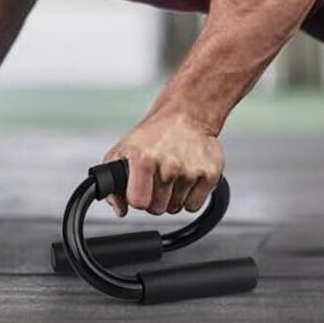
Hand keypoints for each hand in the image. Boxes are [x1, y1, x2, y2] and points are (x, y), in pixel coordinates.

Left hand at [101, 110, 223, 217]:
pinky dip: (190, 197)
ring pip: (176, 208)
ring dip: (173, 196)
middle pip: (158, 209)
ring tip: (172, 173)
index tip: (140, 189)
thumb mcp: (124, 149)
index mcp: (144, 159)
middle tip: (157, 178)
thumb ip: (114, 181)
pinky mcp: (209, 174)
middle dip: (155, 198)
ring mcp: (190, 171)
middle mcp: (168, 165)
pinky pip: (194, 206)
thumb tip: (120, 209)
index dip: (138, 198)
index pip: (138, 202)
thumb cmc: (155, 133)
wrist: (187, 113)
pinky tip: (186, 177)